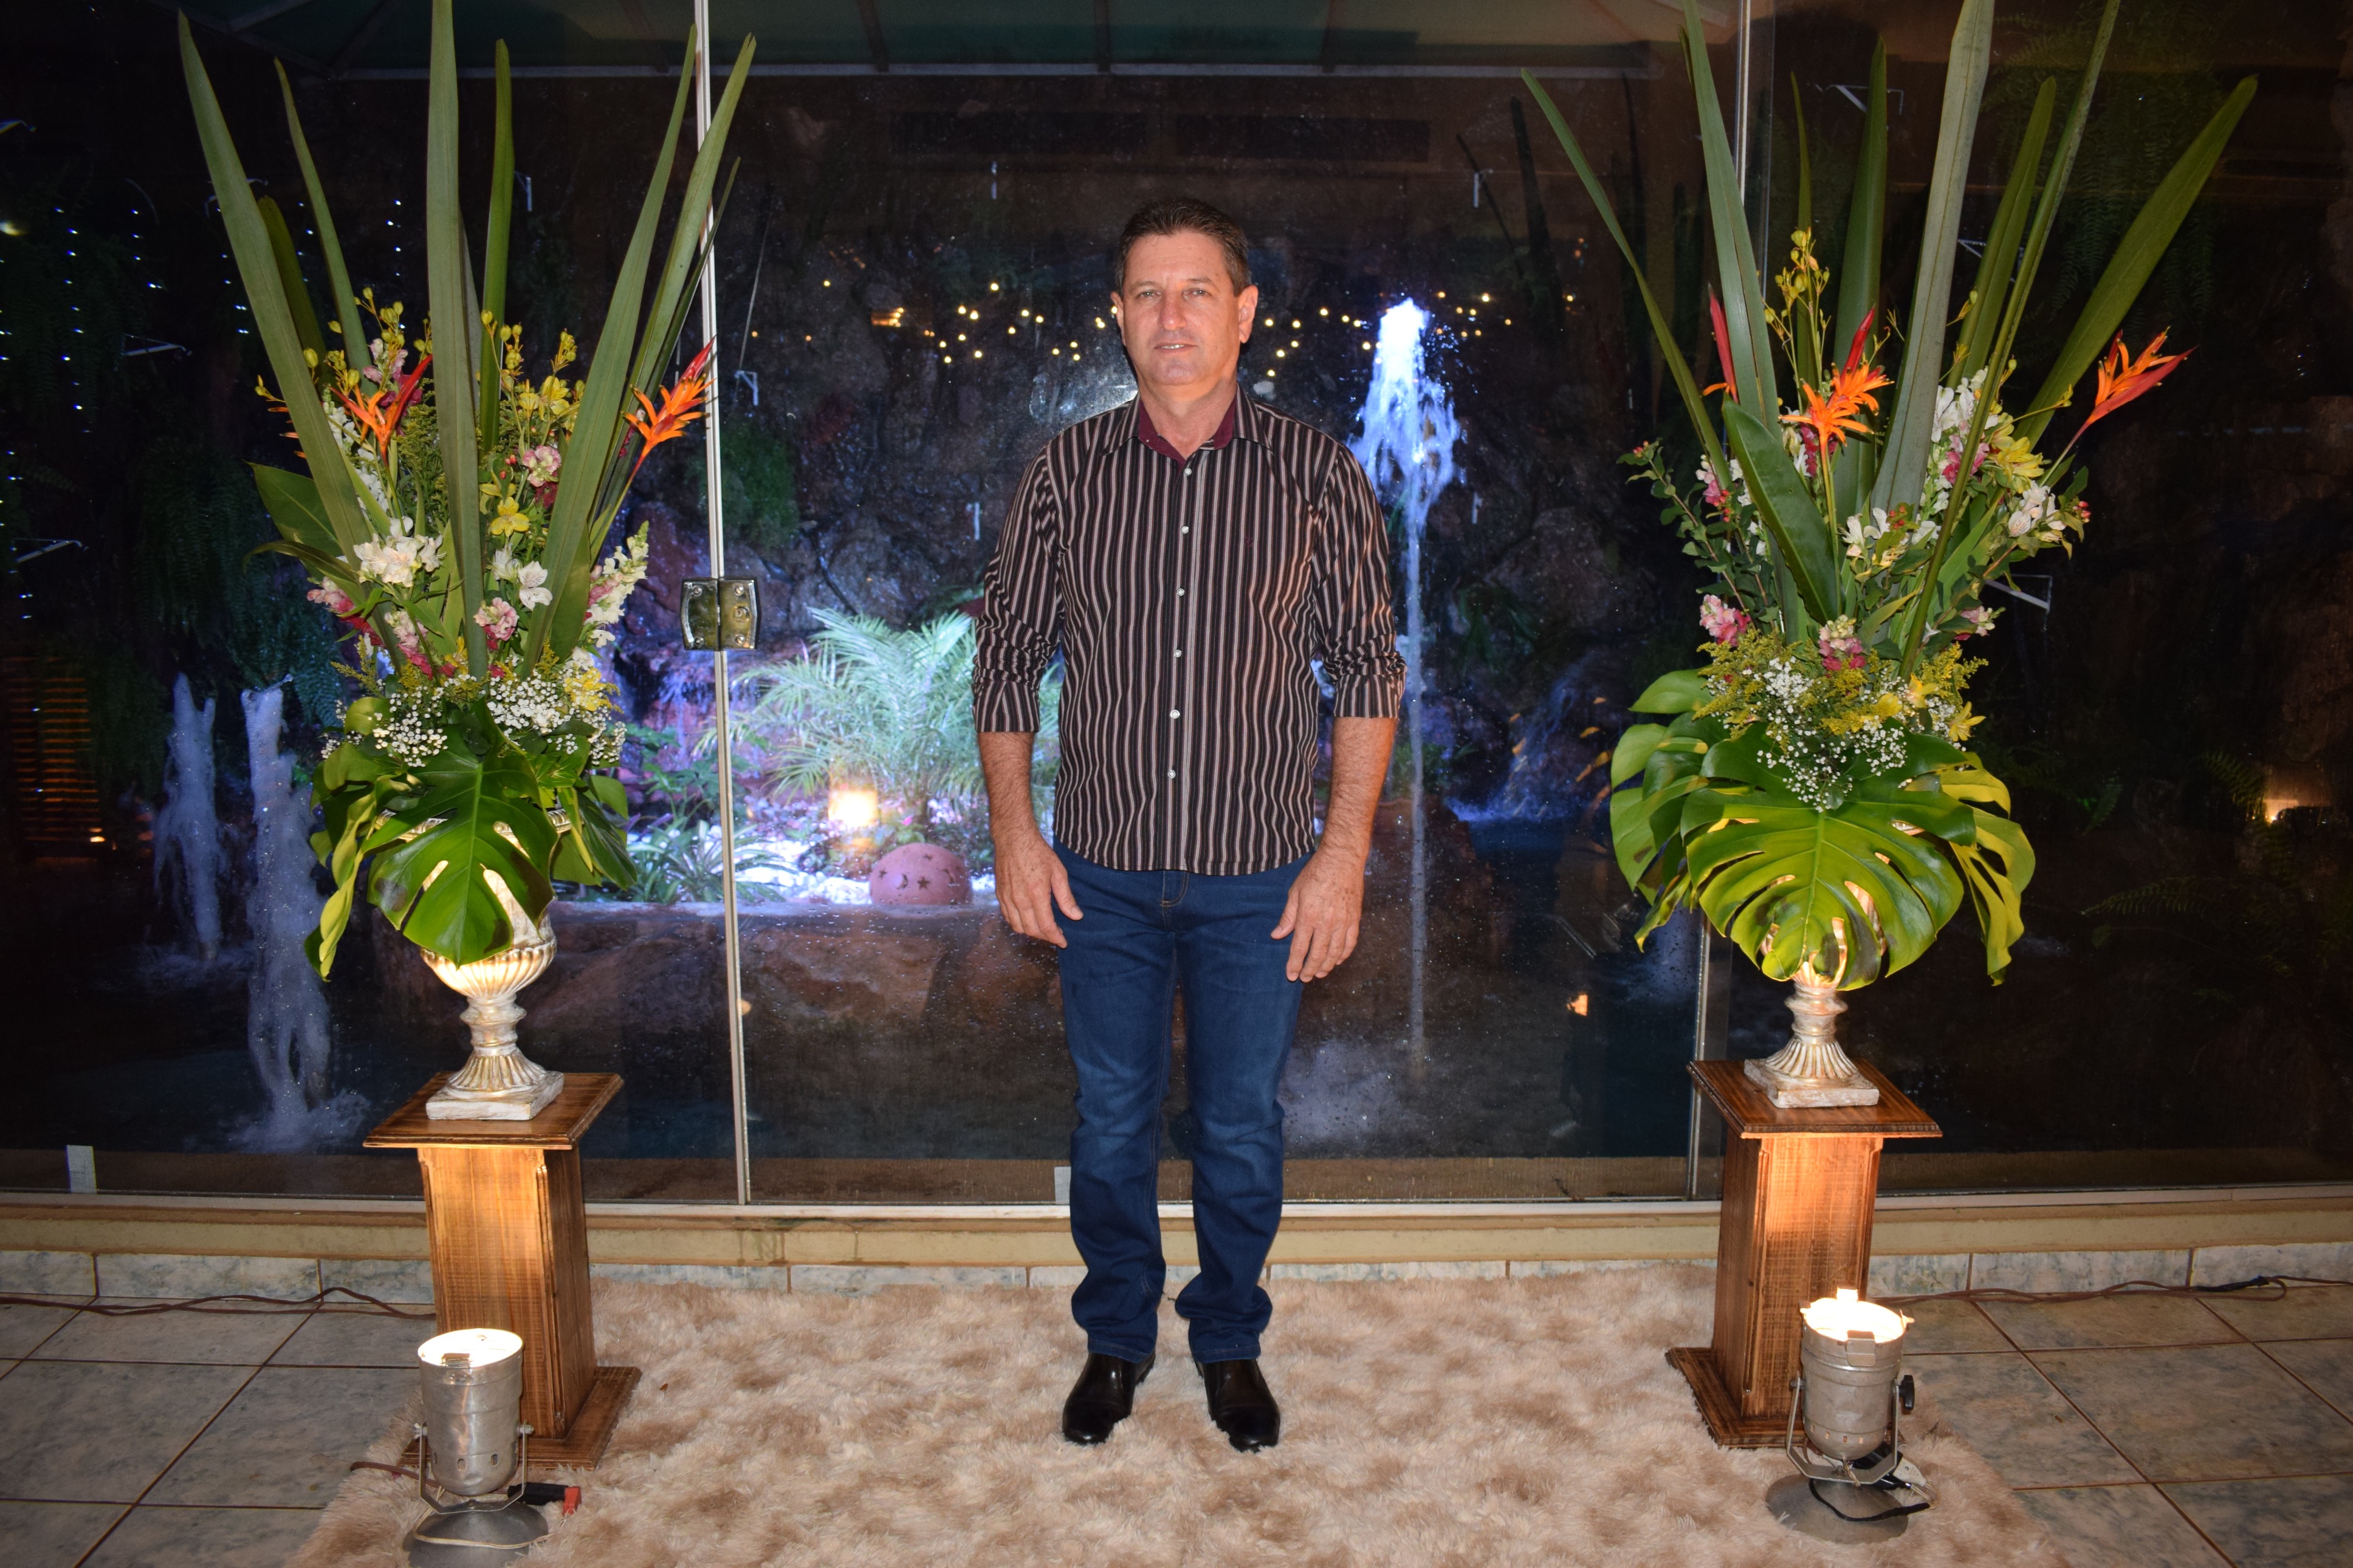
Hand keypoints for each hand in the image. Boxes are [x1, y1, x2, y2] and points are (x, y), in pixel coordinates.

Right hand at [993, 824, 1080, 947]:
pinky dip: (1018, 924)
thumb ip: (1066, 897)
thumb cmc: (1038, 852)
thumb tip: (1076, 916)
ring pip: (1018, 926)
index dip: (1055, 938)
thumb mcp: (1058, 872)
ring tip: (1043, 929)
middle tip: (1056, 935)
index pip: (1046, 926)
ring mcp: (1007, 898)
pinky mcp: (1000, 894)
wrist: (1013, 838)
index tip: (1063, 942)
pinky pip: (1008, 917)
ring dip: (1031, 932)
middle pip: (1032, 930)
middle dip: (1045, 937)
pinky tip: (1028, 919)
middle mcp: (1019, 899)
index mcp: (1036, 894)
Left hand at [1271, 845, 1365, 981]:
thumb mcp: (1295, 892)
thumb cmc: (1315, 873)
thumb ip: (1287, 916)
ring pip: (1335, 952)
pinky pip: (1350, 943)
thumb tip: (1277, 935)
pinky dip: (1344, 955)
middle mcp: (1326, 923)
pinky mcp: (1355, 919)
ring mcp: (1343, 922)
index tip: (1291, 975)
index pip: (1300, 948)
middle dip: (1310, 969)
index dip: (1295, 964)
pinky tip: (1338, 960)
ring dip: (1327, 966)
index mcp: (1308, 916)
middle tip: (1305, 978)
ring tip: (1319, 973)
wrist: (1342, 860)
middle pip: (1318, 954)